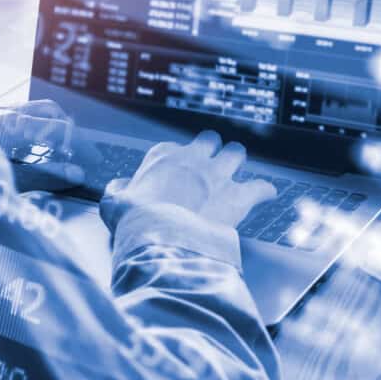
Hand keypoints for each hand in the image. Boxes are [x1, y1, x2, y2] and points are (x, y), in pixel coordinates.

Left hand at [0, 99, 83, 191]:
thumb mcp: (8, 181)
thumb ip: (46, 177)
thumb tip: (77, 173)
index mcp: (14, 126)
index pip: (59, 128)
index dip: (80, 144)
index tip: (93, 159)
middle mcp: (5, 113)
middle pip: (50, 110)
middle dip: (68, 131)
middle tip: (77, 153)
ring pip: (33, 110)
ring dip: (50, 127)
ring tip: (55, 152)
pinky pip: (16, 115)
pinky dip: (31, 128)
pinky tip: (28, 149)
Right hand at [101, 130, 275, 229]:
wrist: (161, 239)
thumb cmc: (136, 220)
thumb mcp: (114, 202)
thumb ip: (118, 190)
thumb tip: (119, 187)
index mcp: (164, 155)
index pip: (175, 148)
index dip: (178, 162)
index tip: (177, 174)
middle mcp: (194, 159)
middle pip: (211, 141)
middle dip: (213, 151)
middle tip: (211, 165)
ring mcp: (219, 175)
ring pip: (237, 153)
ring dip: (237, 163)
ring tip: (236, 172)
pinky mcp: (239, 195)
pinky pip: (261, 186)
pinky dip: (264, 191)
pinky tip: (266, 194)